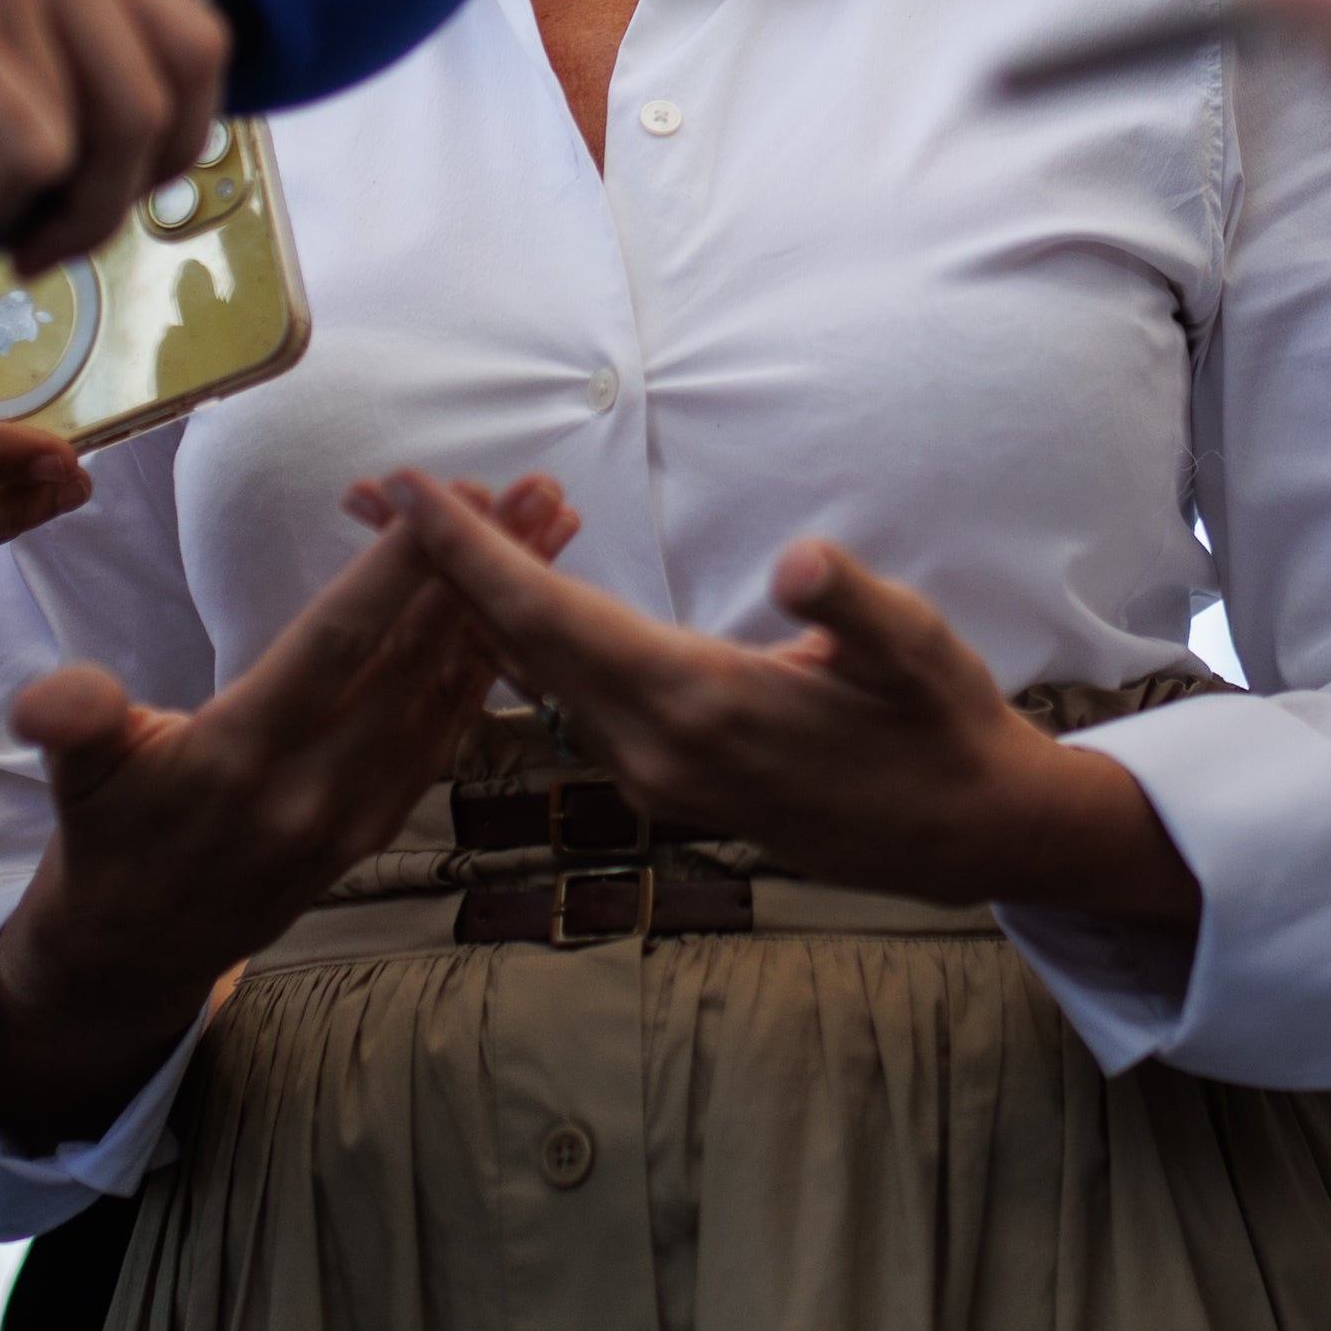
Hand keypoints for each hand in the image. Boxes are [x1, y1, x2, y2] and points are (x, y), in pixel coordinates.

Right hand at [0, 480, 577, 1143]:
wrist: (132, 956)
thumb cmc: (104, 839)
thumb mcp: (73, 781)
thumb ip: (74, 726)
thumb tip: (49, 702)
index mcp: (240, 759)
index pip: (333, 648)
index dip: (392, 572)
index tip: (446, 499)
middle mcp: (313, 790)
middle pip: (414, 664)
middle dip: (478, 574)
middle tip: (535, 495)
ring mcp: (355, 815)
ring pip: (444, 698)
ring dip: (502, 614)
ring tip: (550, 536)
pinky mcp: (374, 829)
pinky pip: (441, 740)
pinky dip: (482, 673)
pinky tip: (516, 621)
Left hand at [379, 474, 1198, 922]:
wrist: (965, 834)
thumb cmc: (942, 727)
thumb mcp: (921, 652)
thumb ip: (854, 604)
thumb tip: (798, 563)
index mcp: (701, 709)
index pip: (557, 621)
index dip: (474, 556)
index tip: (407, 496)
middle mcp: (654, 752)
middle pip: (518, 648)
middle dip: (438, 570)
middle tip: (365, 497)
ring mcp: (653, 775)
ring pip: (536, 677)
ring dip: (473, 602)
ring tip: (413, 534)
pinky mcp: (664, 779)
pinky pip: (569, 697)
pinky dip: (528, 636)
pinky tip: (508, 597)